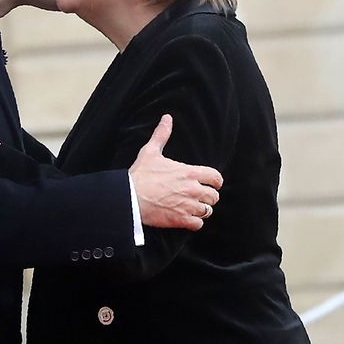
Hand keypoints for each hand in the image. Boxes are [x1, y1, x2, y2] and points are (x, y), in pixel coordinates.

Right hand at [129, 115, 222, 230]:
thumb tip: (166, 119)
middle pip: (214, 196)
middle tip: (200, 197)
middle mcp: (192, 190)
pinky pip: (198, 224)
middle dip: (208, 197)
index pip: (215, 177)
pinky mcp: (180, 220)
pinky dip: (195, 223)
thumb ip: (161, 135)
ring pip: (207, 211)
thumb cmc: (139, 175)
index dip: (215, 181)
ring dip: (201, 210)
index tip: (212, 183)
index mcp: (188, 173)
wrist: (129, 198)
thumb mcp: (150, 152)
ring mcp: (187, 206)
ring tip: (193, 208)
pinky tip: (188, 219)